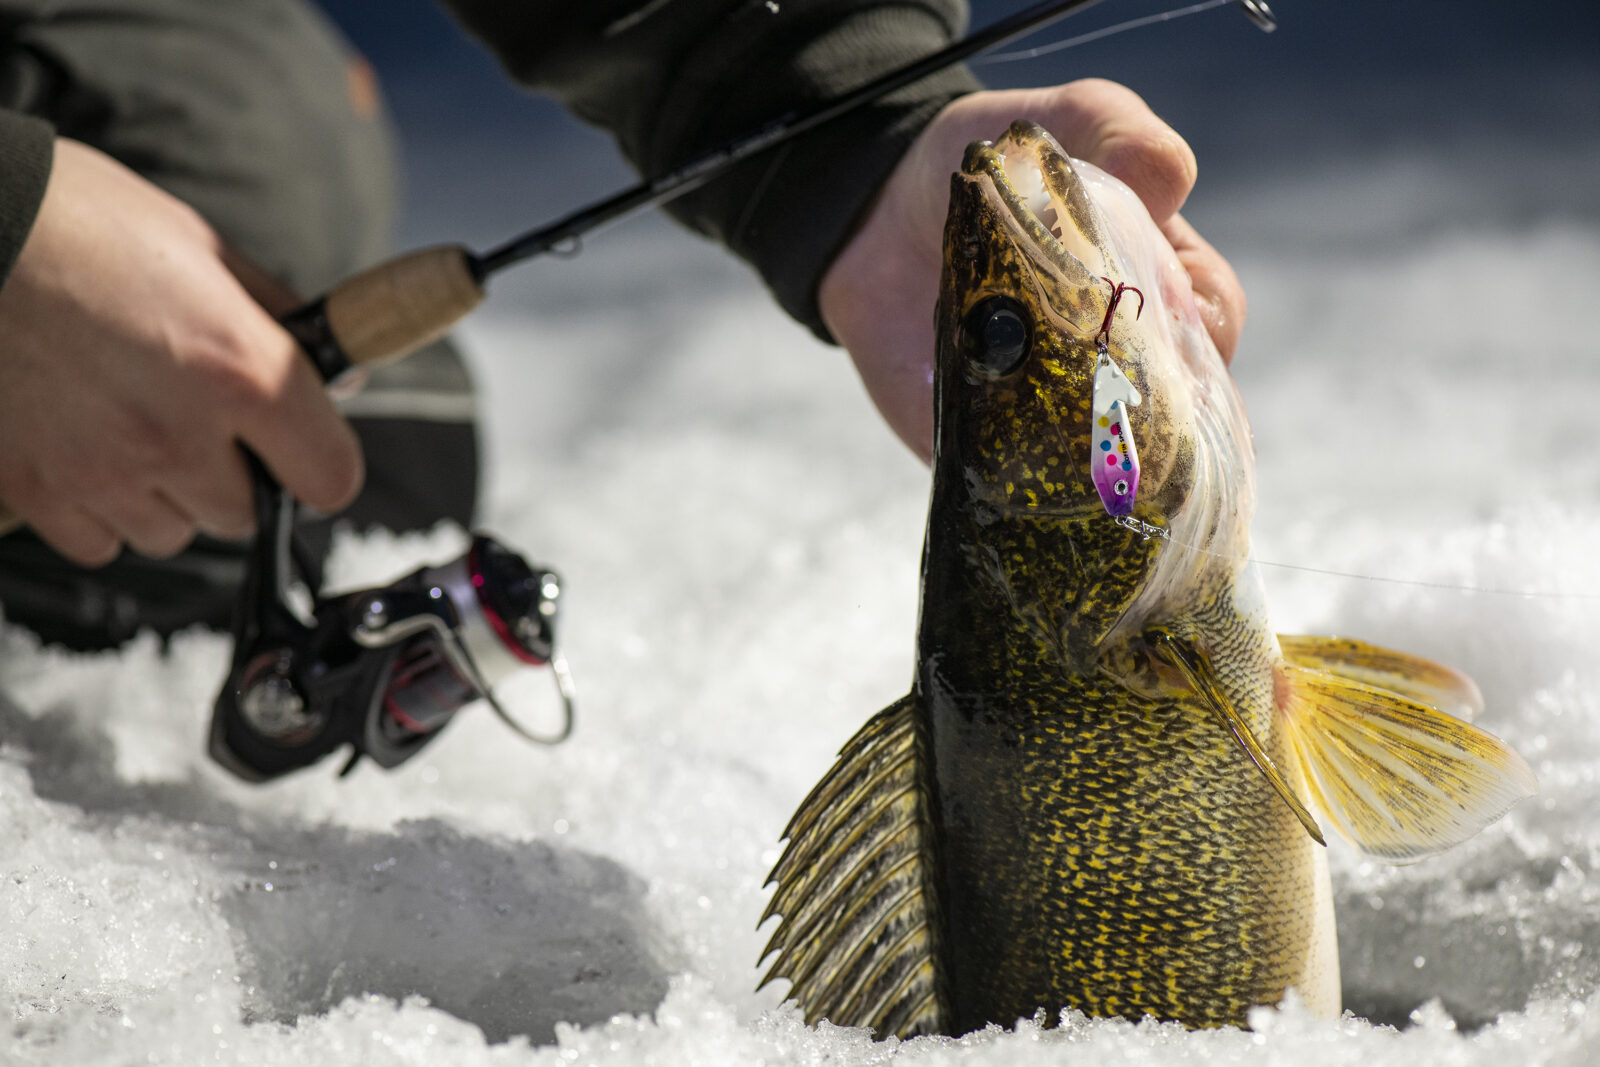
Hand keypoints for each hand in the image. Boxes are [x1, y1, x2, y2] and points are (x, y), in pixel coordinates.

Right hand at [0, 138, 362, 564]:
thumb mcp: (202, 249)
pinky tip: (80, 445)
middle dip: (231, 472)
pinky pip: (96, 542)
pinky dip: (95, 509)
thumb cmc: (73, 218)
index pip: (330, 480)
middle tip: (193, 413)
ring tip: (128, 420)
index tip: (302, 447)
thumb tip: (338, 377)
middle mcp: (175, 434)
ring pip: (170, 531)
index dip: (320, 463)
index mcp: (238, 371)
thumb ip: (280, 324)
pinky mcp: (32, 489)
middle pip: (244, 512)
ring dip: (163, 493)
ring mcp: (100, 471)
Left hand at [818, 80, 1246, 461]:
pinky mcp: (999, 457)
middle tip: (1097, 367)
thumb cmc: (993, 170)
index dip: (1198, 323)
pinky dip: (1026, 486)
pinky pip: (1028, 494)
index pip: (1214, 327)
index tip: (1160, 302)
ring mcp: (1064, 418)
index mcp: (1161, 290)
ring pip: (1113, 467)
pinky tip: (1009, 455)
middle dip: (1153, 401)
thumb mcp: (1065, 121)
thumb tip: (1170, 182)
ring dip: (1093, 451)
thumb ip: (1118, 133)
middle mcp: (1124, 365)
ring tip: (1050, 411)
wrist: (877, 223)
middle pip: (1181, 412)